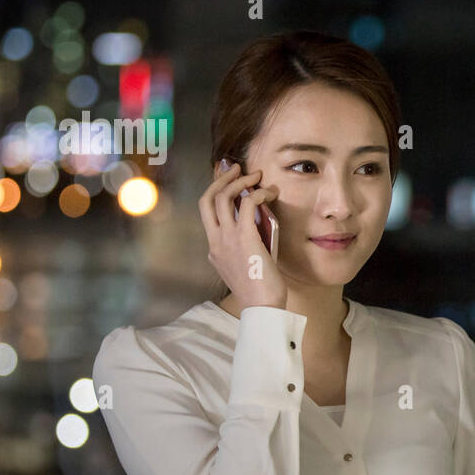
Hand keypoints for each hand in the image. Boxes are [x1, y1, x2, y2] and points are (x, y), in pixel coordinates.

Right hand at [199, 159, 286, 308]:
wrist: (263, 306)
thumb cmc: (260, 290)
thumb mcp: (244, 267)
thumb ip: (242, 249)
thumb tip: (253, 231)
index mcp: (214, 249)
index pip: (206, 212)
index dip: (215, 191)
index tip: (229, 179)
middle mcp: (215, 241)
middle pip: (207, 199)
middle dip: (221, 178)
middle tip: (237, 168)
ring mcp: (227, 239)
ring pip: (222, 198)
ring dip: (240, 181)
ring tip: (256, 176)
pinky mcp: (244, 238)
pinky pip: (246, 205)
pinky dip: (256, 194)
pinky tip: (268, 193)